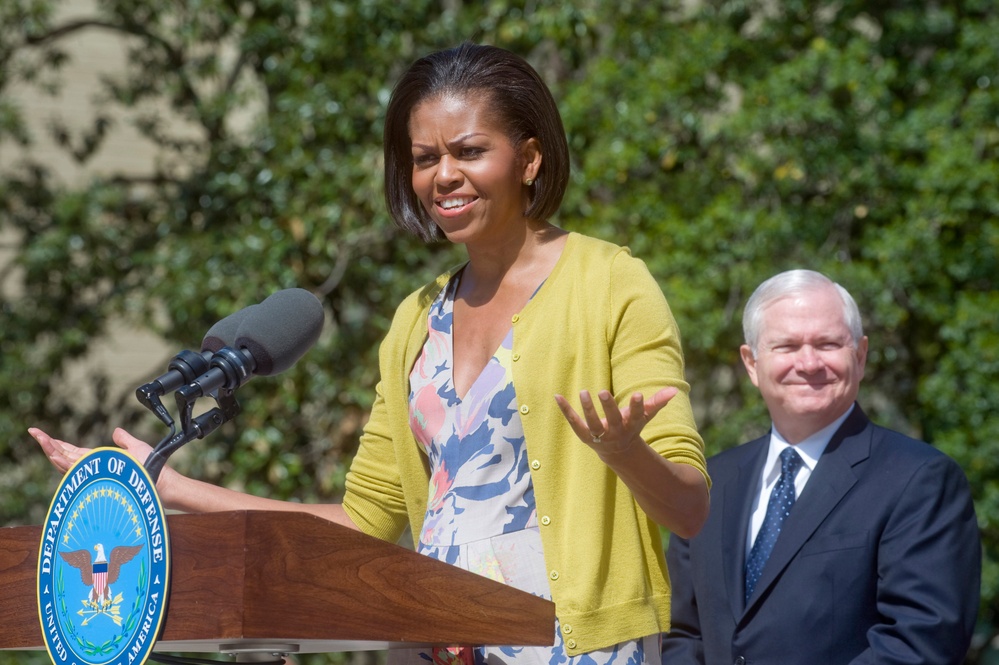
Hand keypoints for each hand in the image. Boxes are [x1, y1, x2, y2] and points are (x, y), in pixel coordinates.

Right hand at [30, 427, 154, 473]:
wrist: (161, 482)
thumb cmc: (152, 467)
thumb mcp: (137, 447)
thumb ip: (124, 440)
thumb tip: (116, 431)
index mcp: (99, 461)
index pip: (74, 452)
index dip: (58, 444)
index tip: (44, 435)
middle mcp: (93, 469)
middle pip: (64, 456)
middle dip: (48, 444)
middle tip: (33, 432)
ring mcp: (94, 475)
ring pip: (65, 463)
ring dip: (51, 450)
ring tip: (39, 438)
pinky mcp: (98, 478)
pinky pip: (76, 470)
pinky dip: (62, 461)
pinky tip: (53, 452)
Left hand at [554, 387, 677, 456]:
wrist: (617, 451)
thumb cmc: (631, 426)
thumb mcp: (644, 415)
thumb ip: (657, 402)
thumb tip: (674, 390)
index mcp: (631, 425)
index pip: (635, 415)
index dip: (636, 406)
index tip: (637, 394)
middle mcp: (615, 431)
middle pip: (612, 419)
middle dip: (608, 406)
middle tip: (602, 391)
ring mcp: (599, 435)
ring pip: (593, 423)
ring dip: (587, 409)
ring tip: (583, 392)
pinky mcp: (584, 435)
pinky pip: (574, 422)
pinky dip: (566, 410)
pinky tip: (557, 396)